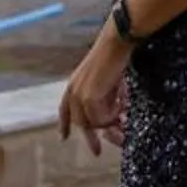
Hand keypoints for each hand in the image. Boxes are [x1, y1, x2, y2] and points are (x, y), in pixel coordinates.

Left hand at [58, 28, 131, 156]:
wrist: (115, 44)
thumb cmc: (114, 57)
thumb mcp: (104, 80)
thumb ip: (102, 98)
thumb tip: (113, 118)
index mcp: (73, 85)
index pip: (64, 109)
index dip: (64, 124)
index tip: (63, 138)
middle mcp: (73, 91)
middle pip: (80, 123)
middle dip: (93, 135)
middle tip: (108, 142)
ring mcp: (79, 96)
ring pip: (93, 123)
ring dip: (110, 121)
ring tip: (124, 112)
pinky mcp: (89, 99)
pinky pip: (102, 118)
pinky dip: (114, 114)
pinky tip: (122, 102)